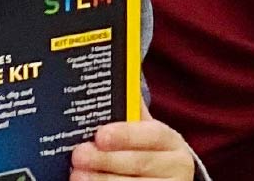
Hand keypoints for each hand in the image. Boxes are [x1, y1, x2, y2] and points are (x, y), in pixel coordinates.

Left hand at [70, 119, 194, 180]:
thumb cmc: (149, 154)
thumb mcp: (146, 134)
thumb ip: (132, 115)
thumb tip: (119, 81)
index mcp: (171, 142)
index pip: (152, 135)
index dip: (126, 134)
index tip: (100, 134)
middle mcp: (176, 167)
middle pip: (140, 163)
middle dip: (106, 160)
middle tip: (79, 155)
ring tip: (77, 175)